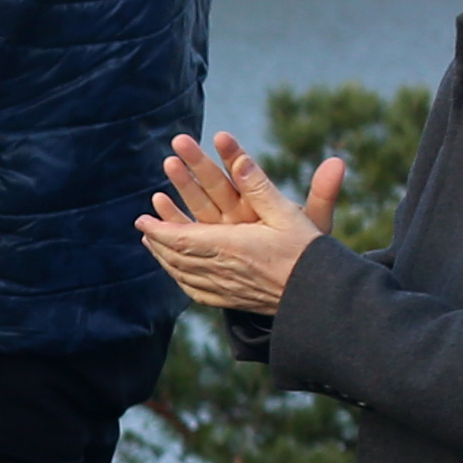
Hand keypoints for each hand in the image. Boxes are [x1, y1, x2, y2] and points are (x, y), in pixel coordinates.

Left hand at [137, 133, 345, 314]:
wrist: (320, 298)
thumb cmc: (308, 253)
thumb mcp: (287, 214)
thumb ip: (260, 187)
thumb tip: (239, 160)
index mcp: (232, 247)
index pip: (183, 238)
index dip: (159, 229)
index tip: (142, 219)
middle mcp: (223, 270)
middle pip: (177, 256)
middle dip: (156, 239)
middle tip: (142, 225)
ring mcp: (226, 290)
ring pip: (183, 274)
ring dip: (164, 257)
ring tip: (152, 243)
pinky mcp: (233, 302)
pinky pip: (196, 291)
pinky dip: (180, 278)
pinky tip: (177, 272)